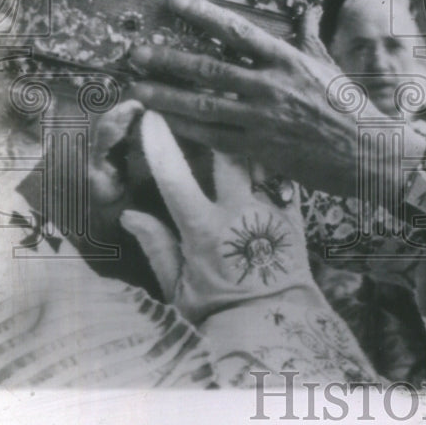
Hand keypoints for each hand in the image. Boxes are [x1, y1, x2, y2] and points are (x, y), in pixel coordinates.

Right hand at [119, 109, 318, 323]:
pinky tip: (272, 140)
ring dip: (248, 134)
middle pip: (228, 151)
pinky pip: (284, 175)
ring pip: (261, 157)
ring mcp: (271, 210)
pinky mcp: (294, 214)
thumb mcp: (178, 288)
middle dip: (215, 122)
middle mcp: (239, 213)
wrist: (278, 325)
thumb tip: (131, 215)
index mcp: (204, 230)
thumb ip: (157, 247)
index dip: (160, 143)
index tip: (152, 113)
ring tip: (241, 110)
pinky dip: (274, 157)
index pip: (175, 177)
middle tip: (207, 98)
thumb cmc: (221, 312)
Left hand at [130, 0, 358, 194]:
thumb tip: (306, 11)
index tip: (173, 3)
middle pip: (208, 68)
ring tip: (137, 89)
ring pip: (203, 105)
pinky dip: (187, 128)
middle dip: (167, 59)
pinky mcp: (260, 149)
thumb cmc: (351, 107)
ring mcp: (263, 119)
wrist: (368, 153)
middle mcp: (271, 86)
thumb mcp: (329, 67)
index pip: (237, 30)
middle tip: (137, 53)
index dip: (202, 14)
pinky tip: (164, 121)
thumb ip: (309, 39)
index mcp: (288, 59)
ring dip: (166, 96)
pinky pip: (214, 137)